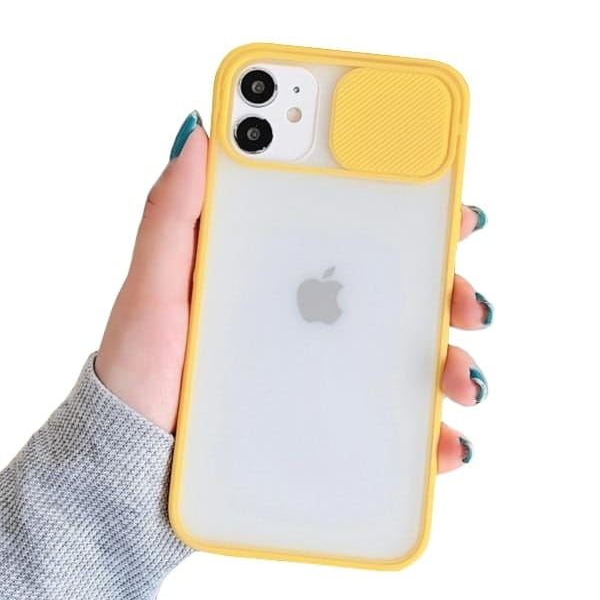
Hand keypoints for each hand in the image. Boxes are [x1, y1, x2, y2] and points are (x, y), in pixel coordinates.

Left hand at [95, 111, 490, 473]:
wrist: (130, 465)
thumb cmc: (137, 373)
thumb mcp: (151, 288)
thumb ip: (171, 215)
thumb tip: (201, 133)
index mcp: (275, 277)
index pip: (349, 232)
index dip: (406, 211)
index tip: (447, 202)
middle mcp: (306, 321)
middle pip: (395, 294)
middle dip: (447, 291)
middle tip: (468, 301)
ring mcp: (318, 376)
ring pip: (405, 359)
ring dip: (451, 362)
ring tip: (460, 379)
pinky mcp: (323, 427)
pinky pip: (391, 427)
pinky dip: (427, 434)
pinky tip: (442, 442)